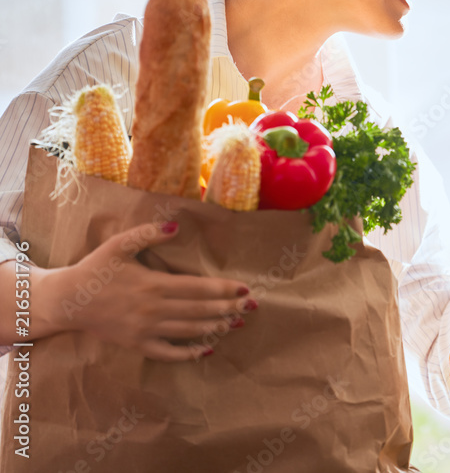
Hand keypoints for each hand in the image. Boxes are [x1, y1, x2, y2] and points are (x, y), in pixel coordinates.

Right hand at [39, 221, 254, 360]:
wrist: (66, 301)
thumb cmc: (95, 269)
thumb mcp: (119, 245)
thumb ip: (147, 233)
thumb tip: (176, 226)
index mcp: (153, 284)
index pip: (197, 288)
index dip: (223, 289)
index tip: (245, 289)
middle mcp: (153, 309)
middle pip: (199, 310)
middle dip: (228, 308)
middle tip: (252, 307)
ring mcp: (145, 330)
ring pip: (188, 331)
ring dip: (215, 328)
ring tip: (236, 323)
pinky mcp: (137, 344)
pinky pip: (167, 353)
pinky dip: (188, 354)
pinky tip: (206, 350)